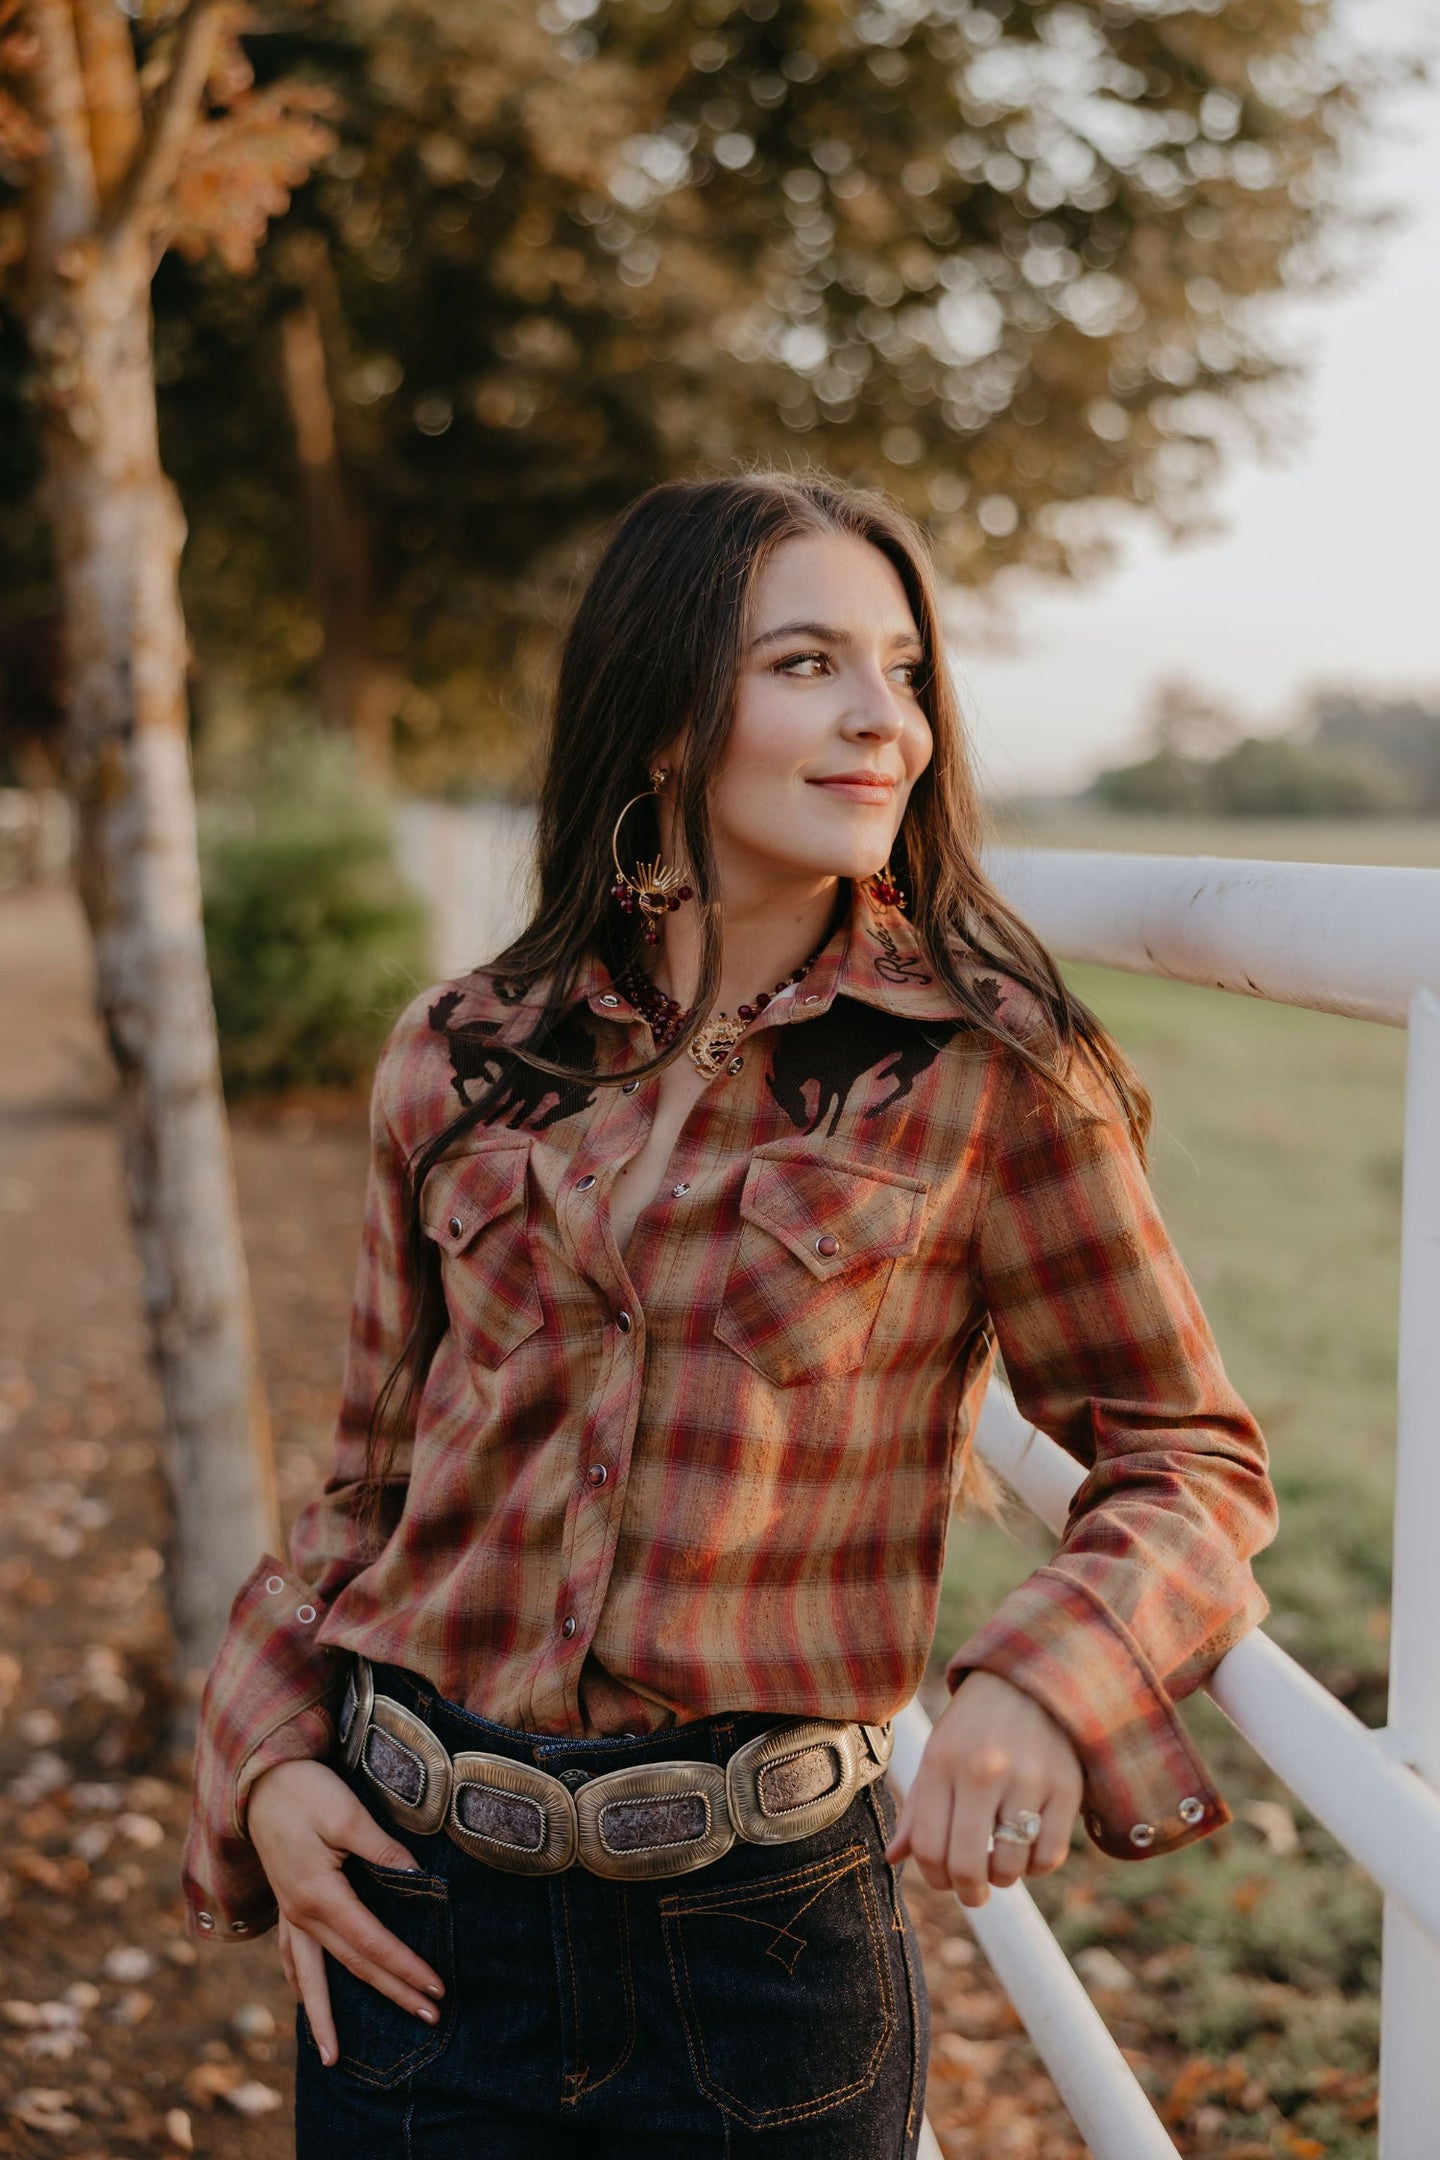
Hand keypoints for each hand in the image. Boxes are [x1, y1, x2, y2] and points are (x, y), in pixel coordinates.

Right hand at [246, 1759, 445, 2066]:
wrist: (258, 1779)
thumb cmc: (306, 1791)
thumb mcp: (348, 1814)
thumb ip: (383, 1850)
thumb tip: (418, 1880)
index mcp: (320, 1895)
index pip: (373, 1944)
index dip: (406, 1968)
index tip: (436, 1989)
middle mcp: (302, 1915)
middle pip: (353, 1966)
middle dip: (391, 1993)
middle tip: (429, 2020)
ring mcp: (289, 1914)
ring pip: (312, 1977)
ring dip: (329, 2015)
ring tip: (334, 2057)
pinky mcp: (285, 1905)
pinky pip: (292, 1959)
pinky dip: (301, 1987)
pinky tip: (306, 2002)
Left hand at [884, 1671, 1082, 1906]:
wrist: (1030, 1679)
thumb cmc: (975, 1725)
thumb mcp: (938, 1754)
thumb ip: (917, 1808)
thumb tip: (893, 1859)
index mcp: (941, 1763)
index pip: (928, 1848)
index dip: (934, 1879)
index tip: (945, 1880)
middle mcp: (981, 1770)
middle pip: (966, 1865)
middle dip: (969, 1893)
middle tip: (975, 1892)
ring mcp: (1026, 1779)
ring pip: (1010, 1867)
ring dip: (1004, 1878)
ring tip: (1003, 1859)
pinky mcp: (1065, 1787)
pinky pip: (1048, 1857)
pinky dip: (1036, 1866)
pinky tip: (1029, 1847)